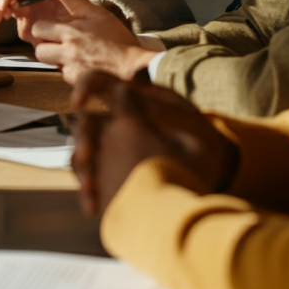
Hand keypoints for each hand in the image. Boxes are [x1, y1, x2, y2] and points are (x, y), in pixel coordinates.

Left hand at [0, 0, 149, 82]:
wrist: (135, 67)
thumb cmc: (117, 38)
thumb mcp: (94, 10)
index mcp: (69, 31)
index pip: (37, 29)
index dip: (45, 28)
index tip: (54, 29)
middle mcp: (67, 51)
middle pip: (39, 50)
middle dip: (47, 46)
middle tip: (61, 42)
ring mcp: (71, 69)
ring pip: (50, 64)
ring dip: (57, 59)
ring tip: (74, 54)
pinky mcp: (77, 84)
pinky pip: (65, 76)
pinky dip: (72, 72)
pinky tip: (86, 65)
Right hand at [70, 70, 238, 215]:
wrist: (210, 176)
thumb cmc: (201, 143)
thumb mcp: (187, 123)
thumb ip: (156, 107)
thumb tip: (122, 91)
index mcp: (133, 101)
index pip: (100, 82)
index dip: (85, 87)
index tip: (78, 103)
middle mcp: (118, 123)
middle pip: (86, 122)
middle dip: (82, 139)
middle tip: (88, 158)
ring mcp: (113, 148)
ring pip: (83, 152)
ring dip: (82, 169)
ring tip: (91, 190)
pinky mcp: (111, 172)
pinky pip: (91, 179)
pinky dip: (89, 193)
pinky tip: (93, 206)